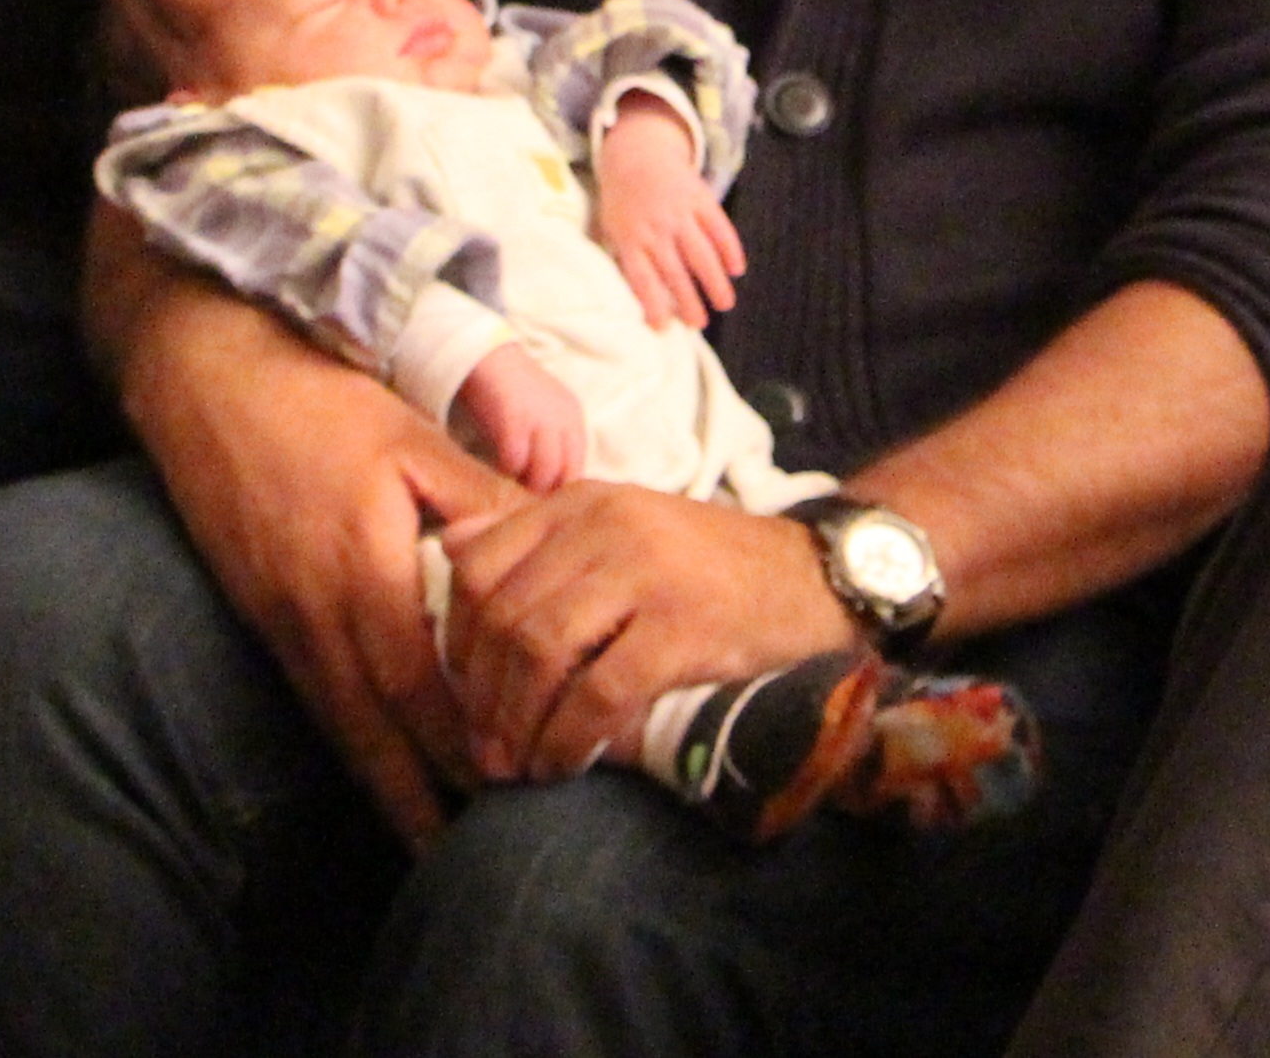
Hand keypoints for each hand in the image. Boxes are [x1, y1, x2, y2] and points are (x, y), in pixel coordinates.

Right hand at [105, 230, 520, 846]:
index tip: (509, 785)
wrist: (204, 380)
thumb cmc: (318, 399)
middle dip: (422, 794)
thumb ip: (480, 499)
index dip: (464, 742)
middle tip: (468, 848)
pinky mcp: (261, 613)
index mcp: (364, 574)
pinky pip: (313, 696)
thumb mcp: (413, 438)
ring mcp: (281, 620)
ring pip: (339, 724)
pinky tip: (374, 759)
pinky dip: (349, 738)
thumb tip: (555, 536)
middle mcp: (317, 616)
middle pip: (376, 733)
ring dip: (384, 781)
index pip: (422, 689)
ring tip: (425, 835)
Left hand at [432, 482, 854, 782]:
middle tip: (482, 748)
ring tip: (515, 766)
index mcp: (582, 503)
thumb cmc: (713, 566)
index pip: (478, 564)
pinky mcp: (682, 626)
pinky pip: (598, 693)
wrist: (819, 576)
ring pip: (539, 653)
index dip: (456, 640)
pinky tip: (563, 766)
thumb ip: (543, 539)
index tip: (462, 694)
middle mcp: (605, 526)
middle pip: (501, 616)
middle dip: (479, 695)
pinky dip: (567, 739)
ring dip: (516, 723)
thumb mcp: (624, 528)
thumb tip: (450, 553)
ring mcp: (645, 573)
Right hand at [454, 342, 587, 492]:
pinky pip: (514, 462)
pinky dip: (505, 471)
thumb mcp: (544, 414)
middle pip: (565, 475)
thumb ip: (552, 443)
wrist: (485, 357)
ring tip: (510, 485)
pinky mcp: (514, 420)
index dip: (561, 489)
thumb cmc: (510, 391)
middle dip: (545, 492)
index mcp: (574, 418)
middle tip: (524, 498)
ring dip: (525, 485)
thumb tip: (550, 486)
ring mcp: (541, 419)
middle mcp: (563, 419)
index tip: (542, 499)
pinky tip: (496, 466)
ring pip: (543, 474)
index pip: (578, 467)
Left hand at [594, 98, 741, 330]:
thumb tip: (626, 299)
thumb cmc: (623, 200)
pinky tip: (736, 269)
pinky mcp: (700, 199)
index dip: (653, 304)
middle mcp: (656, 228)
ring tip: (724, 304)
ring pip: (700, 253)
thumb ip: (621, 259)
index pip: (642, 279)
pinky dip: (730, 248)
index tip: (664, 327)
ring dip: (714, 282)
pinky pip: (719, 227)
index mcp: (630, 238)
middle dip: (689, 301)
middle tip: (700, 324)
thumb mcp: (611, 227)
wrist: (638, 153)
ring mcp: (680, 213)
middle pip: (674, 272)